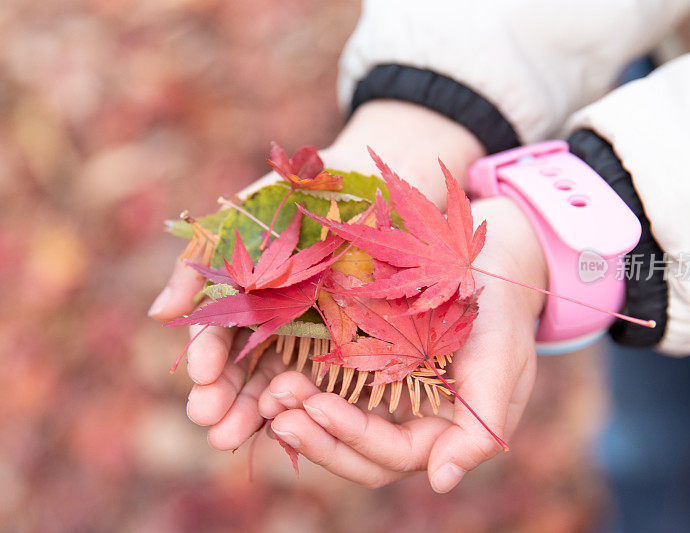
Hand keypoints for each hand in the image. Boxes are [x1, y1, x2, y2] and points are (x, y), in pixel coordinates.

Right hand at [148, 100, 485, 449]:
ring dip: (252, 411)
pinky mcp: (345, 340)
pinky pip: (323, 374)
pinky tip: (290, 419)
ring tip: (233, 438)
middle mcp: (271, 323)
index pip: (216, 337)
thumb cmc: (290, 198)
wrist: (361, 180)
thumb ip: (198, 267)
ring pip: (276, 380)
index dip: (206, 357)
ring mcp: (307, 335)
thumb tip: (158, 316)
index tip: (201, 377)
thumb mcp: (239, 224)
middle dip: (222, 398)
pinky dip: (303, 397)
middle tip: (209, 425)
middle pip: (241, 369)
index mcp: (240, 298)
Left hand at [260, 197, 546, 490]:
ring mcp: (382, 399)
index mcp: (441, 434)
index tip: (316, 407)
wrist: (486, 267)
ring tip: (270, 394)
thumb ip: (479, 430)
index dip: (353, 436)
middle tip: (277, 410)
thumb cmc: (501, 317)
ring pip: (335, 424)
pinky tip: (272, 372)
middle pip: (355, 451)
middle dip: (316, 436)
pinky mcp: (363, 369)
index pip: (392, 453)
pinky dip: (302, 385)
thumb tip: (441, 482)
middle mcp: (406, 424)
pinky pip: (328, 388)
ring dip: (299, 415)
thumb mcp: (502, 366)